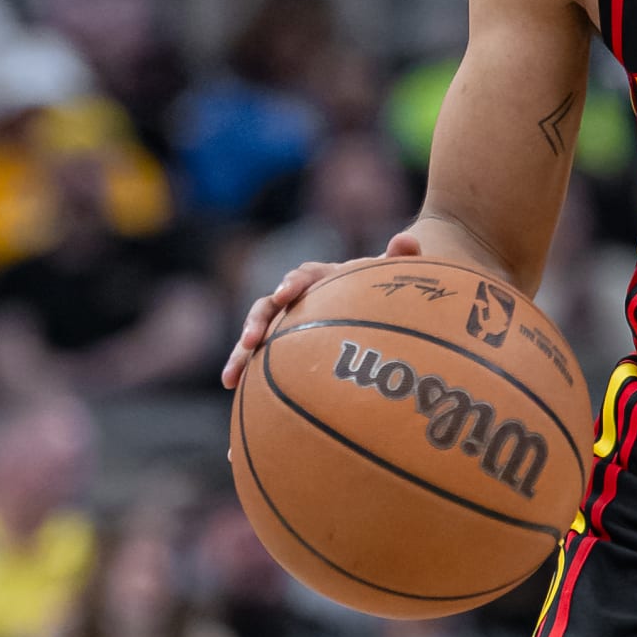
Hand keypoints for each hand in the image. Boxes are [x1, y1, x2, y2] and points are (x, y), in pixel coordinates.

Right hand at [222, 230, 423, 389]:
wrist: (376, 298)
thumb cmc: (384, 289)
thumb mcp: (394, 274)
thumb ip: (401, 258)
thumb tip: (406, 241)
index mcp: (322, 278)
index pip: (303, 277)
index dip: (292, 284)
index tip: (285, 295)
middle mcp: (298, 299)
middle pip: (269, 307)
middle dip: (255, 323)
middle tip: (248, 341)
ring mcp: (288, 323)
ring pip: (257, 337)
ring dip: (241, 356)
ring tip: (230, 380)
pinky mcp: (284, 347)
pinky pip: (264, 362)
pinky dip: (251, 378)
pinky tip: (236, 395)